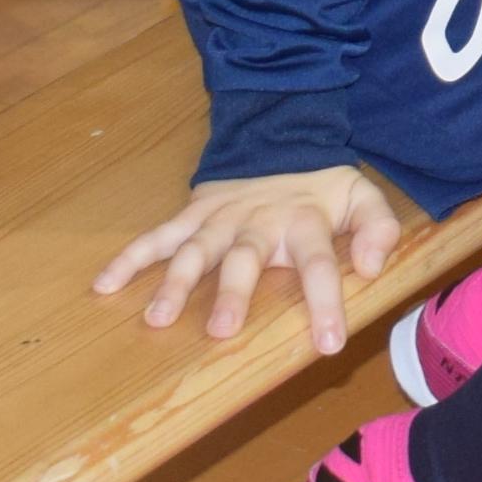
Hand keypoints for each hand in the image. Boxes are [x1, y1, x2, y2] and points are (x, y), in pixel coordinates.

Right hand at [94, 162, 411, 357]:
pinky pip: (157, 237)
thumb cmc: (323, 188)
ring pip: (194, 251)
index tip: (328, 344)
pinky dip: (129, 258)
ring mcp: (220, 219)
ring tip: (156, 318)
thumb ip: (377, 228)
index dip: (325, 301)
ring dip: (175, 283)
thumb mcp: (364, 197)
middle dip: (233, 293)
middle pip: (244, 258)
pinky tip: (103, 284)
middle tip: (221, 332)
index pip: (318, 264)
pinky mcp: (192, 216)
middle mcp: (258, 221)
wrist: (280, 137)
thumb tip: (371, 265)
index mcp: (304, 221)